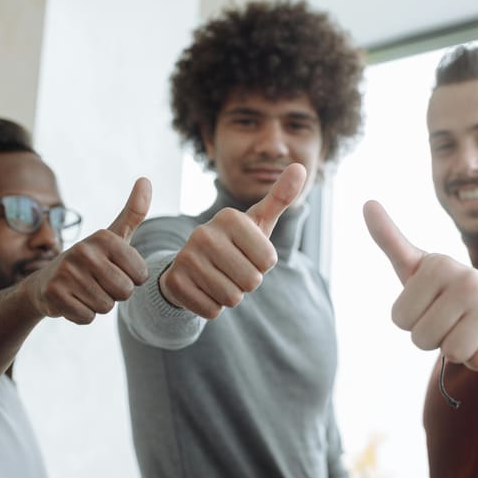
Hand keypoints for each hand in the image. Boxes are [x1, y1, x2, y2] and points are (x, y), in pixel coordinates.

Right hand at [24, 177, 151, 323]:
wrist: (46, 283)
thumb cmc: (91, 260)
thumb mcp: (114, 236)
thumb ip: (133, 212)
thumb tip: (146, 178)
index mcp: (105, 237)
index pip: (140, 276)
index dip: (130, 280)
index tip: (113, 270)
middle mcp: (84, 250)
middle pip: (125, 292)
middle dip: (115, 294)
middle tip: (97, 282)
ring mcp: (67, 272)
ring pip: (106, 307)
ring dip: (98, 305)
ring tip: (84, 290)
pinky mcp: (54, 294)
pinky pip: (87, 318)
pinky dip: (82, 315)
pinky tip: (72, 300)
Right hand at [160, 163, 307, 318]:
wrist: (191, 265)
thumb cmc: (235, 243)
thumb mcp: (258, 221)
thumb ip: (280, 197)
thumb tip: (301, 167)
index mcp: (229, 217)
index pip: (268, 261)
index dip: (263, 265)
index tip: (248, 254)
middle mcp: (204, 233)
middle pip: (251, 281)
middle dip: (248, 283)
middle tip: (233, 270)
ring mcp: (186, 258)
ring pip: (232, 298)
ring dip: (231, 295)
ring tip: (219, 279)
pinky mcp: (176, 282)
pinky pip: (212, 310)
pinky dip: (213, 306)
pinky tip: (204, 289)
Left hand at [363, 200, 477, 370]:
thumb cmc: (447, 287)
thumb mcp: (417, 265)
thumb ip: (389, 239)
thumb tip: (367, 203)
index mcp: (438, 266)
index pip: (400, 319)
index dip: (411, 320)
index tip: (428, 304)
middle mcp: (469, 280)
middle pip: (423, 339)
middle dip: (432, 337)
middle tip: (448, 319)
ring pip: (453, 352)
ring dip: (455, 349)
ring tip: (467, 328)